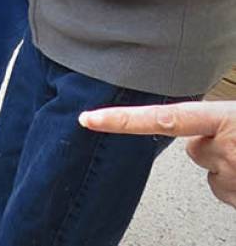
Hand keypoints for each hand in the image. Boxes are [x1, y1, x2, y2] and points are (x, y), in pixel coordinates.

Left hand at [80, 100, 235, 207]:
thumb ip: (214, 119)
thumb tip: (196, 132)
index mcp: (223, 119)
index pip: (161, 119)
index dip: (123, 120)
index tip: (90, 120)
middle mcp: (223, 149)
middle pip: (194, 150)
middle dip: (210, 146)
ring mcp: (230, 176)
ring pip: (212, 171)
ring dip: (228, 166)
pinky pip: (226, 191)